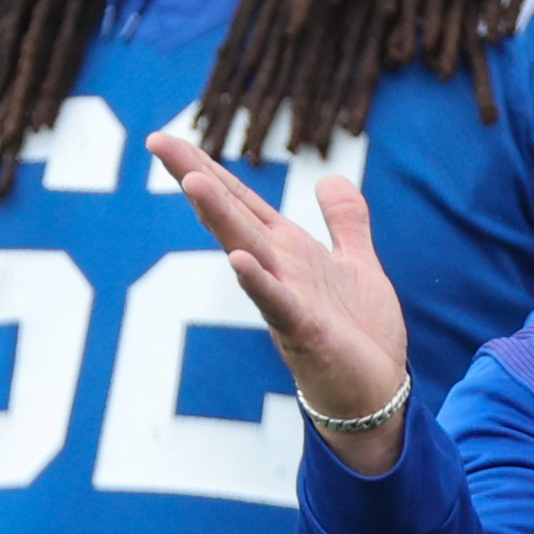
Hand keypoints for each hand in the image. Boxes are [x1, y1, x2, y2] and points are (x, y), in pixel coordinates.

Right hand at [151, 131, 417, 463]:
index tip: (163, 138)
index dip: (205, 167)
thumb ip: (345, 222)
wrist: (375, 394)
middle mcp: (277, 269)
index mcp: (287, 250)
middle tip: (158, 142)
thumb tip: (331, 179)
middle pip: (232, 215)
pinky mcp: (305, 333)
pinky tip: (238, 261)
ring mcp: (286, 300)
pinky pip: (277, 304)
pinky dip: (258, 282)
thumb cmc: (359, 334)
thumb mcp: (356, 264)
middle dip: (196, 178)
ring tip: (194, 181)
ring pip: (247, 251)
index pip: (240, 200)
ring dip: (220, 218)